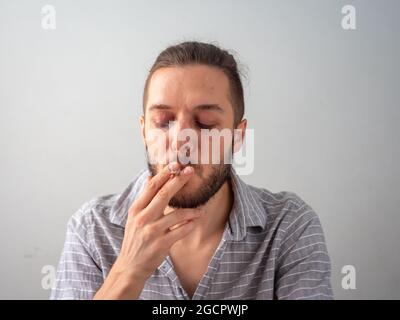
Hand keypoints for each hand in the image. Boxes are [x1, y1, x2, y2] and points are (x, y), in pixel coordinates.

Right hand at [94, 163, 201, 298]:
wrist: (130, 266)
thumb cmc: (135, 240)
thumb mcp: (134, 217)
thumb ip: (144, 199)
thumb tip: (151, 177)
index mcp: (136, 209)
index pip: (150, 186)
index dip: (164, 174)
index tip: (176, 164)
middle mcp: (142, 218)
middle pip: (163, 194)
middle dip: (178, 181)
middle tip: (190, 171)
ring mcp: (151, 232)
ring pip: (176, 214)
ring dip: (191, 209)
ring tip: (200, 209)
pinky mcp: (161, 244)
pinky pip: (181, 231)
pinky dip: (190, 224)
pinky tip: (196, 221)